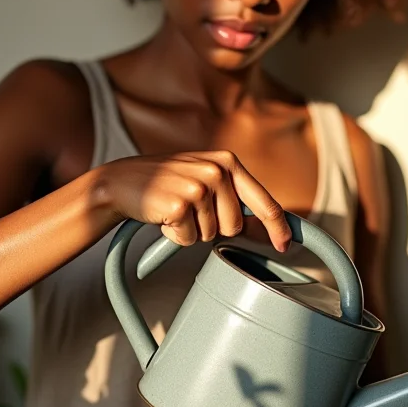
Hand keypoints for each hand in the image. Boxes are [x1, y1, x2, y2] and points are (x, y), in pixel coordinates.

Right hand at [99, 150, 291, 251]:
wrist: (121, 181)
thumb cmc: (165, 183)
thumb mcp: (203, 180)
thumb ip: (232, 198)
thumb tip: (263, 229)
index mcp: (227, 162)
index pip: (263, 200)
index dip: (277, 226)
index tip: (285, 245)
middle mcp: (216, 171)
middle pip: (235, 226)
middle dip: (213, 227)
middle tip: (190, 210)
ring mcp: (199, 186)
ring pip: (210, 235)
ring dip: (191, 230)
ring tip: (174, 210)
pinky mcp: (180, 203)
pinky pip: (188, 239)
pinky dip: (174, 236)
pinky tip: (163, 215)